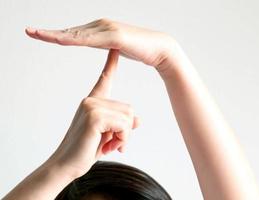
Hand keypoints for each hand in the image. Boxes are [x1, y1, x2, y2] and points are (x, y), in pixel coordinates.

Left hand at [25, 18, 179, 71]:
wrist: (159, 48)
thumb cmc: (139, 49)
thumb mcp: (116, 48)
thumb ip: (105, 46)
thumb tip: (97, 47)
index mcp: (99, 30)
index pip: (73, 34)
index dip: (55, 35)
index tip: (39, 36)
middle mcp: (100, 26)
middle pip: (71, 31)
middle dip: (49, 33)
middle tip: (29, 32)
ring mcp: (107, 29)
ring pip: (77, 34)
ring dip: (56, 35)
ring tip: (38, 35)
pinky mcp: (114, 36)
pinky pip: (91, 40)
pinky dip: (75, 40)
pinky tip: (62, 40)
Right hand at [47, 49, 139, 178]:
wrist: (66, 166)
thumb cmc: (85, 150)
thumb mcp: (108, 135)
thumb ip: (122, 125)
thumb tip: (139, 120)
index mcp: (92, 101)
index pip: (105, 78)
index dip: (111, 63)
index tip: (115, 48)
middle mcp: (91, 100)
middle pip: (128, 108)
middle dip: (125, 130)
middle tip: (113, 143)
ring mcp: (91, 106)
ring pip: (128, 117)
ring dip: (124, 136)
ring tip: (109, 145)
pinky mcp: (94, 116)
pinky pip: (123, 124)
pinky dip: (122, 139)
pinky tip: (108, 147)